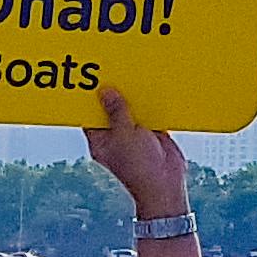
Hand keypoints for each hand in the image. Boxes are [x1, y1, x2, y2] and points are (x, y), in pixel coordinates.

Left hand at [83, 87, 190, 217]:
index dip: (90, 98)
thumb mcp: (124, 135)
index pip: (90, 115)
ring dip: (134, 96)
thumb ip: (116, 112)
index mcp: (100, 140)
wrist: (166, 185)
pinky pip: (150, 113)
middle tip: (114, 71)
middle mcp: (115, 136)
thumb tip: (104, 92)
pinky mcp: (152, 132)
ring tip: (134, 75)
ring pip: (131, 109)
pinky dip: (151, 103)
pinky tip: (153, 87)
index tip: (91, 79)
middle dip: (115, 92)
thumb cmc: (139, 167)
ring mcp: (133, 134)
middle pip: (111, 109)